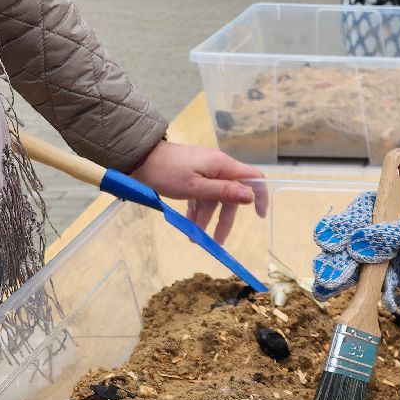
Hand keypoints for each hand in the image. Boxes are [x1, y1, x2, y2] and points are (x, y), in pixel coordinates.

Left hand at [131, 140, 269, 244]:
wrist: (139, 158)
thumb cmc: (167, 172)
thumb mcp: (196, 187)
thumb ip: (224, 192)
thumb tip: (251, 196)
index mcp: (223, 166)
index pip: (253, 179)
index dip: (260, 197)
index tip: (258, 216)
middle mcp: (218, 167)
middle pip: (231, 195)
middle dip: (224, 219)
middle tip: (216, 241)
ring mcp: (205, 170)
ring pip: (214, 198)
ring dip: (206, 218)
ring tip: (194, 237)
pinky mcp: (194, 173)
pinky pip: (202, 194)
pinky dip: (197, 209)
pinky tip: (189, 223)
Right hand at [311, 192, 399, 302]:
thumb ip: (395, 235)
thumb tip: (358, 244)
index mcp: (392, 210)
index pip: (357, 215)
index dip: (339, 228)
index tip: (328, 243)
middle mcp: (384, 231)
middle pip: (349, 242)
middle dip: (335, 259)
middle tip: (328, 277)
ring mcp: (387, 255)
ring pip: (355, 266)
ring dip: (340, 279)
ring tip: (327, 291)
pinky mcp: (394, 277)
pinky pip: (372, 286)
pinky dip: (366, 296)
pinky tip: (367, 305)